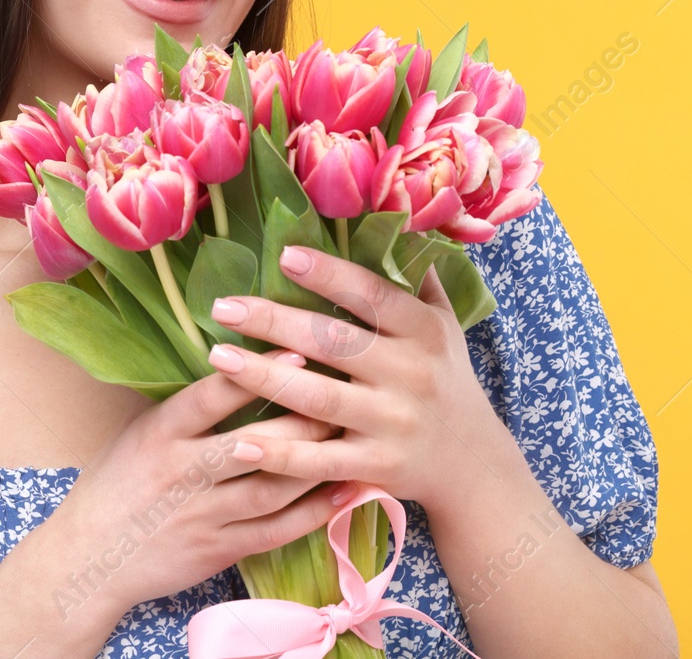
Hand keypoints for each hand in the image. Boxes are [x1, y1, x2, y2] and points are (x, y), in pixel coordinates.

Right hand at [52, 348, 352, 616]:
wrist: (89, 557)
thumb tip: (239, 364)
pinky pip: (275, 530)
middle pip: (256, 443)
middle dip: (306, 419)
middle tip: (348, 394)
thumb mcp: (139, 432)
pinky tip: (345, 492)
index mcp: (161, 433)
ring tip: (357, 438)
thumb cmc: (115, 484)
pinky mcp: (219, 549)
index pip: (213, 396)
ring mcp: (203, 515)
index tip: (299, 351)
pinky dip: (314, 512)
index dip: (258, 373)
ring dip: (319, 464)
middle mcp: (183, 472)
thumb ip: (186, 408)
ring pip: (273, 487)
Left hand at [201, 245, 510, 514]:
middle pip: (333, 342)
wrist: (474, 465)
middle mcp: (411, 374)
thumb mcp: (444, 326)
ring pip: (319, 398)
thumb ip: (415, 280)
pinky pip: (320, 461)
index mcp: (423, 332)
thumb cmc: (445, 379)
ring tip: (218, 357)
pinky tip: (237, 442)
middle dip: (273, 322)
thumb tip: (392, 222)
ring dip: (264, 377)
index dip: (329, 275)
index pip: (373, 295)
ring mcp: (393, 423)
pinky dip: (278, 454)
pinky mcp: (377, 468)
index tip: (284, 255)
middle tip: (223, 307)